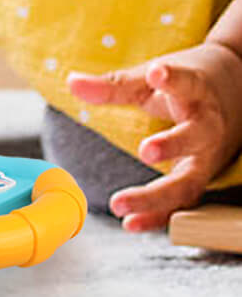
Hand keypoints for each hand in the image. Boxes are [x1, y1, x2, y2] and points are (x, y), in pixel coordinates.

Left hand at [67, 41, 241, 230]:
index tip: (157, 73)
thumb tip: (71, 83)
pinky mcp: (200, 179)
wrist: (235, 96)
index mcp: (196, 93)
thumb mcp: (151, 79)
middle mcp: (207, 128)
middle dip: (171, 145)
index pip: (187, 84)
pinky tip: (130, 224)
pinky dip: (157, 215)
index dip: (172, 79)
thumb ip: (113, 85)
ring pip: (189, 182)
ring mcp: (207, 158)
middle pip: (194, 139)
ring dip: (157, 197)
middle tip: (145, 150)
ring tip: (121, 205)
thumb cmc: (186, 86)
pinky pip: (181, 202)